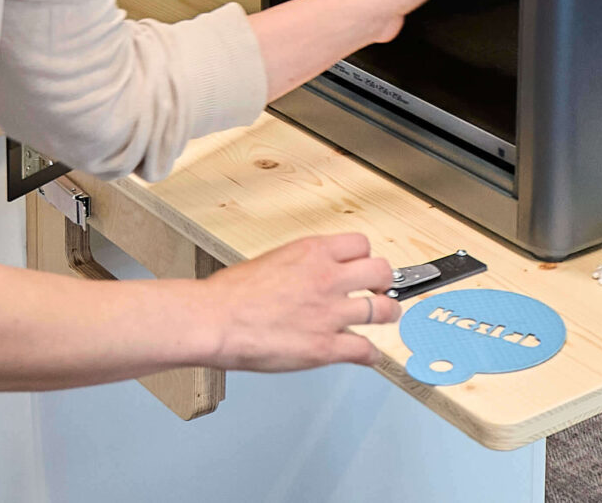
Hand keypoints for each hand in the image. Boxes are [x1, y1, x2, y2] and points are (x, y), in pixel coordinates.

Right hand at [186, 233, 396, 370]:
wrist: (216, 320)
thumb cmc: (231, 294)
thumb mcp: (273, 260)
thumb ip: (301, 266)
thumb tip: (309, 275)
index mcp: (313, 253)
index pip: (361, 244)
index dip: (366, 257)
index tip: (365, 266)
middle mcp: (327, 278)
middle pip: (381, 272)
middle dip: (384, 282)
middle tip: (380, 290)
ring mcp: (330, 313)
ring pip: (382, 310)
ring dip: (386, 316)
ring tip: (385, 318)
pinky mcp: (325, 346)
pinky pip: (364, 350)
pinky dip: (371, 356)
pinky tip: (369, 357)